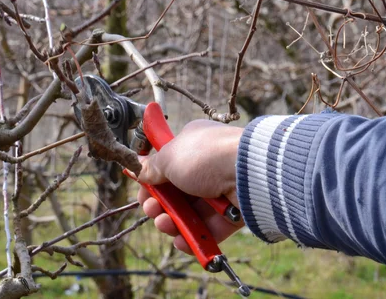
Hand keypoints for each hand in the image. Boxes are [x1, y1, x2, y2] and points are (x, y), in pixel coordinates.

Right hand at [137, 119, 244, 253]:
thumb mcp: (170, 158)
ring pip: (190, 213)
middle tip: (152, 210)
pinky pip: (209, 229)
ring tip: (165, 225)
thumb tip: (136, 169)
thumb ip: (152, 167)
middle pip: (176, 193)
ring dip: (172, 222)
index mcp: (192, 145)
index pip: (166, 166)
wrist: (248, 172)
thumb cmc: (207, 156)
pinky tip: (181, 240)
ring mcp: (220, 190)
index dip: (152, 182)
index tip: (142, 192)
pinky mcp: (233, 213)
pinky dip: (193, 237)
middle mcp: (206, 167)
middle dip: (159, 205)